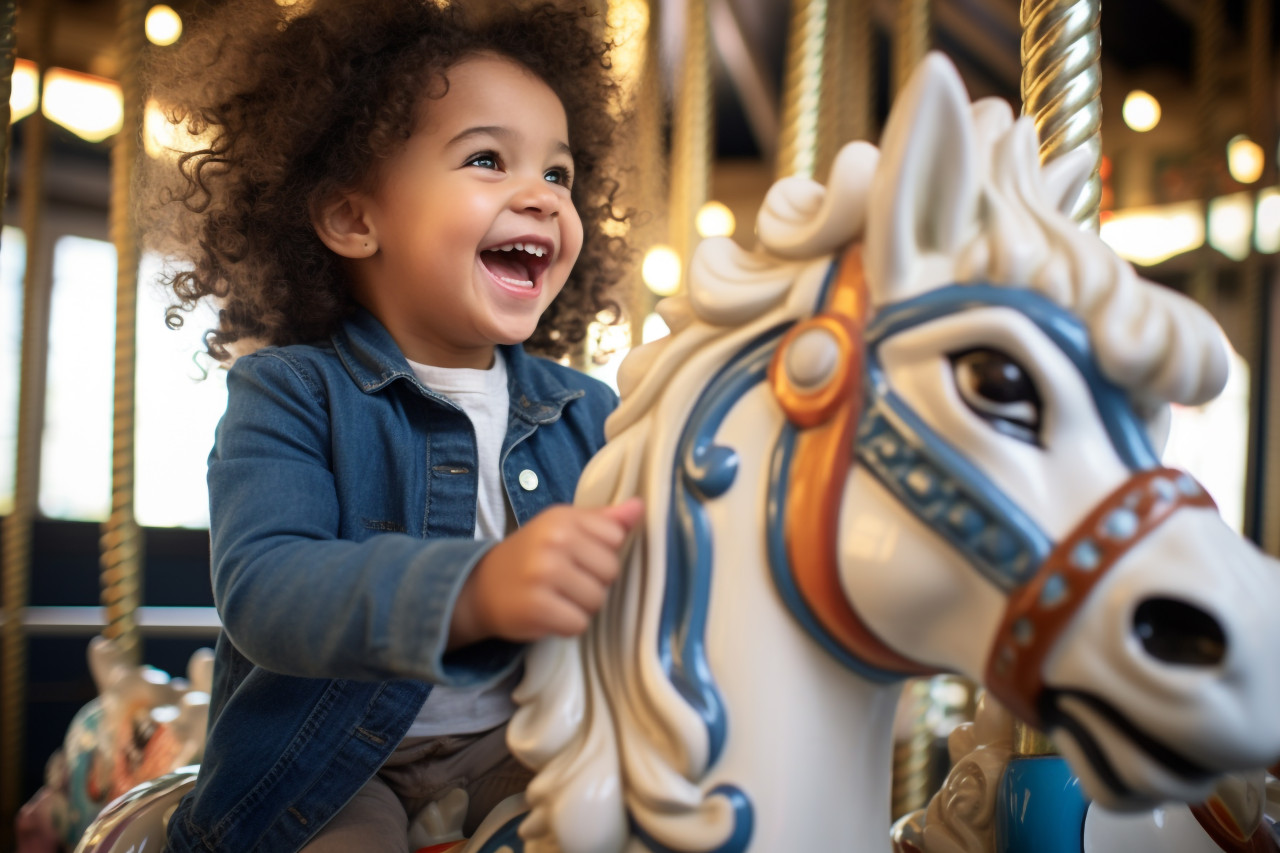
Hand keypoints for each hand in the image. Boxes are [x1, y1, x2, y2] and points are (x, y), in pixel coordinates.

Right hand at [448, 497, 643, 647]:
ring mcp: (543, 574)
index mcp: (562, 518)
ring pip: (597, 600)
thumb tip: (640, 508)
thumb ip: (602, 520)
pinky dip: (567, 625)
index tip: (580, 555)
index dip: (602, 551)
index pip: (615, 536)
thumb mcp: (562, 528)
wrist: (481, 587)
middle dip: (594, 582)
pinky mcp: (537, 607)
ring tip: (558, 597)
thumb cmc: (532, 556)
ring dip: (582, 606)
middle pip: (610, 571)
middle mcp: (552, 541)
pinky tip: (550, 614)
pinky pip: (578, 624)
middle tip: (566, 581)